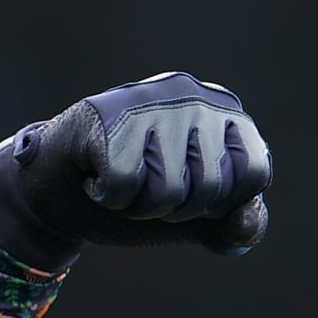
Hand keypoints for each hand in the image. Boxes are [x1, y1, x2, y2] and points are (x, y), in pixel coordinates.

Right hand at [0, 72, 271, 270]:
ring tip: (124, 180)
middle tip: (149, 186)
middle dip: (177, 208)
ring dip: (141, 207)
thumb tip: (243, 221)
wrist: (62, 196)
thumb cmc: (140, 199)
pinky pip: (125, 186)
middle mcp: (191, 93)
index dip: (222, 202)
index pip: (254, 171)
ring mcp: (146, 98)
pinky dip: (109, 197)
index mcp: (225, 112)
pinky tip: (97, 175)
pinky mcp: (102, 114)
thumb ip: (239, 225)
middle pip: (212, 186)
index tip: (192, 191)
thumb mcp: (201, 220)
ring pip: (169, 190)